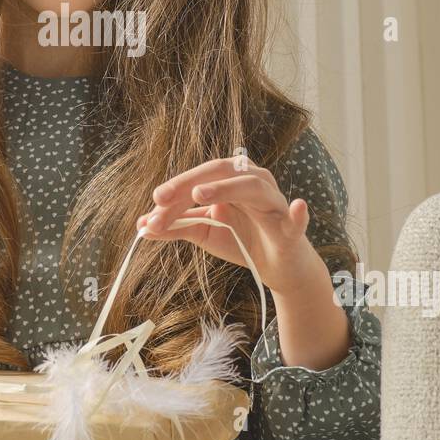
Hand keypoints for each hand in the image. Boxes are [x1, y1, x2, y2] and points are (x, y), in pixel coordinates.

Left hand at [136, 154, 323, 295]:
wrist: (276, 268)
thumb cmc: (242, 241)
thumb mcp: (203, 233)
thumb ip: (175, 226)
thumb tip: (141, 224)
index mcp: (231, 179)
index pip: (199, 178)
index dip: (174, 190)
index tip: (151, 209)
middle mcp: (253, 182)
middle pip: (220, 171)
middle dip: (188, 183)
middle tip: (162, 198)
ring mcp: (274, 202)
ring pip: (253, 186)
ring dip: (226, 188)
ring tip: (200, 196)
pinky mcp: (292, 228)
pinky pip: (296, 218)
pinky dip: (298, 213)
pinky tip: (297, 206)